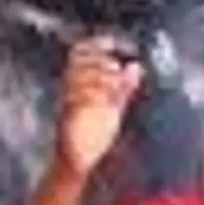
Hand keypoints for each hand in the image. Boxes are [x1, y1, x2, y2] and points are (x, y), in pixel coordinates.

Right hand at [55, 39, 142, 180]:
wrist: (77, 162)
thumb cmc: (93, 135)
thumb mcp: (114, 107)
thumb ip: (124, 87)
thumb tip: (136, 66)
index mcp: (78, 85)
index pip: (79, 54)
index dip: (94, 44)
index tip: (111, 42)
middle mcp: (69, 91)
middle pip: (78, 63)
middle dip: (100, 61)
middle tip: (116, 69)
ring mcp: (67, 104)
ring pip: (79, 79)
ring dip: (101, 77)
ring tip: (115, 83)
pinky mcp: (68, 119)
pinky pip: (78, 100)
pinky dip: (96, 95)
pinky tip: (110, 98)